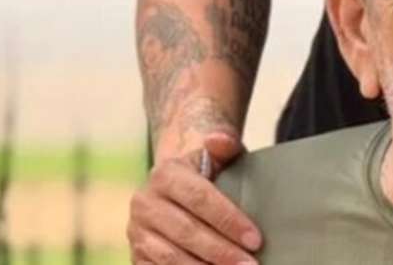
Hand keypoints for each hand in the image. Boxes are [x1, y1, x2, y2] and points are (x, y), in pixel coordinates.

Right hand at [128, 132, 261, 263]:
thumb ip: (223, 146)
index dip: (229, 220)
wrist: (174, 186)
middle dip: (221, 251)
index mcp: (165, 174)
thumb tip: (221, 140)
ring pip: (170, 257)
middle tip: (250, 264)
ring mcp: (137, 232)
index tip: (256, 239)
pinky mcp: (136, 254)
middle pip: (187, 231)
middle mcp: (145, 203)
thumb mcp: (215, 155)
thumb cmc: (206, 173)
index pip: (200, 199)